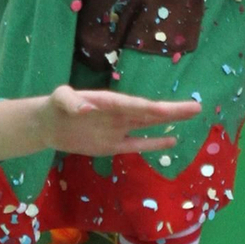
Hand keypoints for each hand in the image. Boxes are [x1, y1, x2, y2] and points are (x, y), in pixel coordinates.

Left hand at [0, 86, 202, 163]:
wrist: (48, 124)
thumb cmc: (54, 106)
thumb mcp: (57, 99)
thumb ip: (69, 100)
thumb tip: (83, 108)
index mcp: (108, 102)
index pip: (132, 105)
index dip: (149, 108)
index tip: (166, 109)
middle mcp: (119, 114)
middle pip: (149, 112)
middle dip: (172, 111)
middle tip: (196, 107)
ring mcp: (118, 129)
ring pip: (148, 125)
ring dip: (170, 121)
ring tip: (192, 115)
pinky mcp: (113, 145)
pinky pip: (137, 144)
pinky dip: (153, 144)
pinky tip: (172, 141)